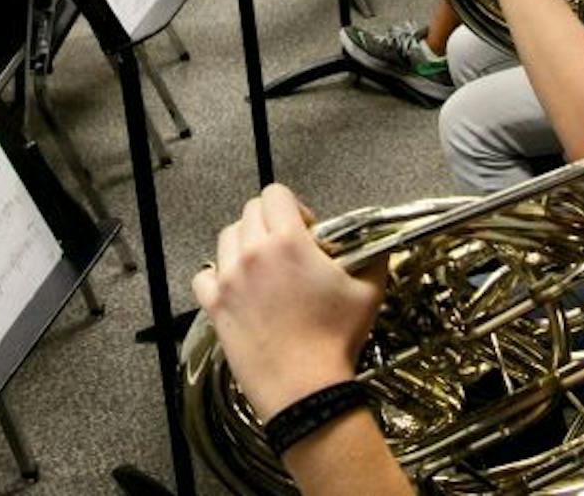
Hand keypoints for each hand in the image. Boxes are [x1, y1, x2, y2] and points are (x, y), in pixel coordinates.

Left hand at [190, 185, 385, 418]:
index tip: (307, 228)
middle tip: (289, 247)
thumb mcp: (368, 292)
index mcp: (287, 241)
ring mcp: (229, 279)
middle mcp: (252, 254)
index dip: (294, 206)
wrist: (305, 388)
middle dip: (271, 222)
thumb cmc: (334, 341)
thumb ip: (373, 259)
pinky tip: (235, 287)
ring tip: (264, 266)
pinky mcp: (216, 306)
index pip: (275, 194)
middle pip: (250, 213)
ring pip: (226, 239)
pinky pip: (204, 276)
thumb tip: (379, 246)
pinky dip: (216, 276)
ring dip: (244, 244)